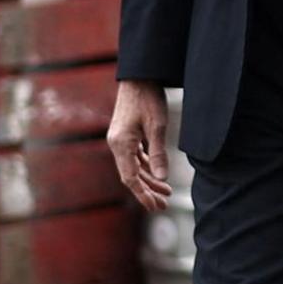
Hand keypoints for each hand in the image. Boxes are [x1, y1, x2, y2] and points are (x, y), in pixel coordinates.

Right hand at [107, 79, 173, 212]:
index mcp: (121, 144)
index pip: (130, 178)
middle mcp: (117, 144)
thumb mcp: (158, 126)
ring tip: (165, 193)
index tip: (155, 207)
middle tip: (163, 206)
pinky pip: (135, 157)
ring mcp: (121, 140)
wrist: (139, 77)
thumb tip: (162, 178)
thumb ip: (159, 153)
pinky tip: (157, 174)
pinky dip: (147, 167)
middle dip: (147, 192)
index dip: (143, 194)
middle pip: (131, 176)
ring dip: (149, 180)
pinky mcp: (126, 135)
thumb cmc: (148, 99)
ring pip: (133, 167)